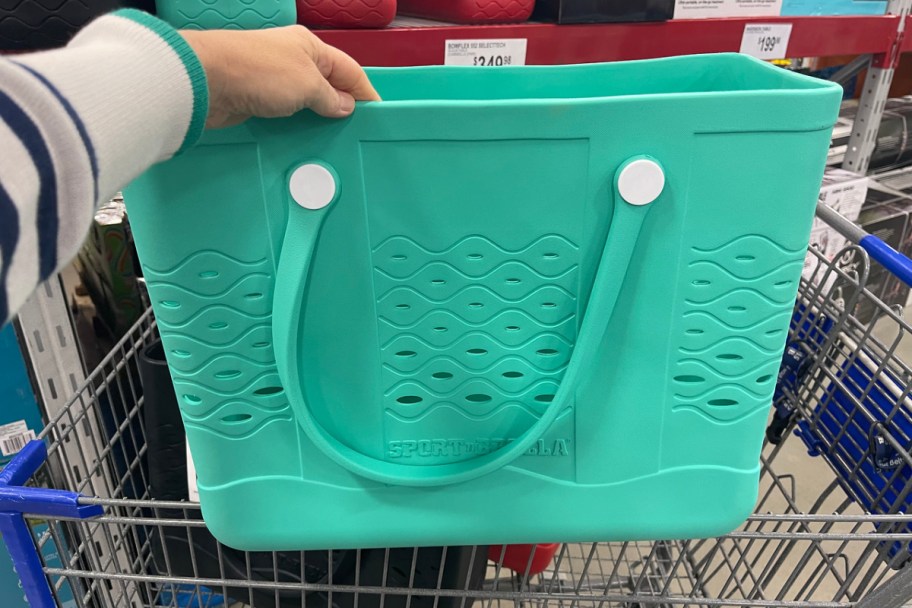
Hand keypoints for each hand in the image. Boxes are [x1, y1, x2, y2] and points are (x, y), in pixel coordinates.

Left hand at [180, 25, 379, 127]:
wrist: (207, 81)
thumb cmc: (258, 71)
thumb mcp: (308, 85)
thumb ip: (331, 98)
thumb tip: (344, 106)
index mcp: (310, 47)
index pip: (349, 71)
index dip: (365, 93)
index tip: (377, 114)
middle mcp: (293, 60)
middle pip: (328, 85)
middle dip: (342, 107)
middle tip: (356, 131)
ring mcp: (274, 80)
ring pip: (306, 102)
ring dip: (318, 119)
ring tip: (333, 139)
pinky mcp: (258, 99)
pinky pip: (287, 114)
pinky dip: (297, 126)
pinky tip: (305, 139)